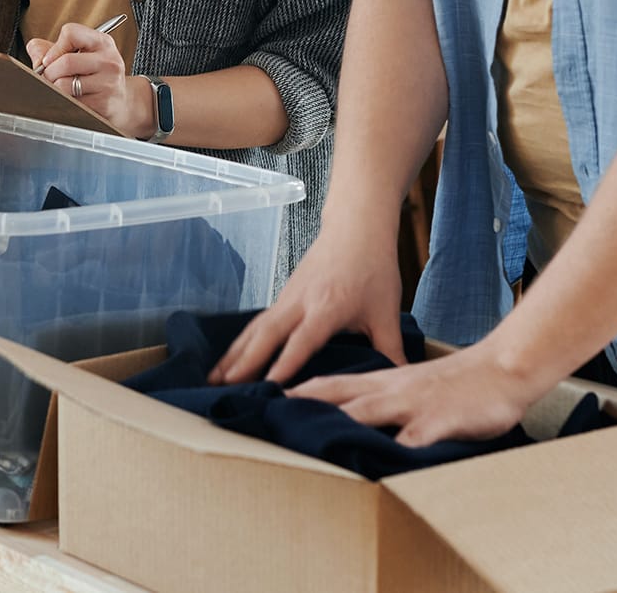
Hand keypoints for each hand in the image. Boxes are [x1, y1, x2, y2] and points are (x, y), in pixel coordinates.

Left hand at [26, 24, 154, 138]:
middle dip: (50, 72)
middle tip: (50, 78)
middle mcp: (108, 60)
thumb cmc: (95, 75)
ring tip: (61, 89)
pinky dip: (64, 103)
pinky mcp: (103, 104)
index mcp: (102, 42)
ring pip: (64, 85)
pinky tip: (73, 100)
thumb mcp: (80, 54)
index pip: (71, 32)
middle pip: (66, 62)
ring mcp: (108, 83)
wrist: (122, 102)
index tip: (51, 59)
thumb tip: (34, 51)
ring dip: (55, 89)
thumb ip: (51, 50)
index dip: (55, 47)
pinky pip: (71, 103)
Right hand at [210, 226, 404, 383]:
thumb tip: (403, 381)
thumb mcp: (387, 312)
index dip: (284, 364)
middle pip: (265, 334)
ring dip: (234, 353)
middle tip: (221, 386)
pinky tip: (231, 358)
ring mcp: (288, 297)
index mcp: (327, 308)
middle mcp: (300, 302)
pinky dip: (241, 341)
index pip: (302, 341)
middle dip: (243, 362)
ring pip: (255, 328)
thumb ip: (392, 350)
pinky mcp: (284, 295)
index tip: (268, 387)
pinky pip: (258, 322)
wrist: (356, 228)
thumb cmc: (372, 268)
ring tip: (213, 378)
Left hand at [288, 342, 540, 448]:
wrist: (503, 368)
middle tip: (269, 416)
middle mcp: (392, 389)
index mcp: (384, 381)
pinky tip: (381, 466)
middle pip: (340, 395)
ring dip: (337, 423)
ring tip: (308, 437)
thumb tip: (354, 414)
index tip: (266, 400)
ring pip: (368, 412)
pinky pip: (415, 439)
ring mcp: (414, 404)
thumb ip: (384, 398)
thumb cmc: (456, 384)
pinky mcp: (439, 421)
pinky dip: (395, 450)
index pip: (333, 384)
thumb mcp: (413, 387)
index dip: (300, 391)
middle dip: (304, 405)